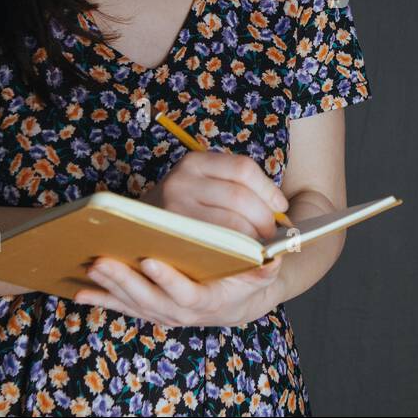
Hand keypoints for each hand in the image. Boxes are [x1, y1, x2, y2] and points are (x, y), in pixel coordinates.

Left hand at [73, 254, 285, 327]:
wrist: (235, 300)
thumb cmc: (245, 280)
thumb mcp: (261, 275)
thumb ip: (265, 269)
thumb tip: (272, 260)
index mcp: (206, 302)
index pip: (186, 295)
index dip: (168, 281)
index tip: (151, 261)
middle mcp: (180, 313)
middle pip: (148, 300)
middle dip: (123, 281)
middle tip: (102, 262)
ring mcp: (160, 312)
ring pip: (130, 303)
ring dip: (109, 287)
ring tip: (91, 266)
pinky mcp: (146, 307)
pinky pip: (120, 306)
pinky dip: (101, 300)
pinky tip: (78, 291)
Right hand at [138, 148, 289, 241]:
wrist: (135, 231)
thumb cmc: (184, 210)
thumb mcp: (204, 188)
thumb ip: (237, 190)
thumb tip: (282, 209)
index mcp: (194, 161)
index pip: (243, 169)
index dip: (268, 190)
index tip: (280, 207)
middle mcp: (180, 180)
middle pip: (240, 197)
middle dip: (264, 219)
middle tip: (271, 235)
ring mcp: (173, 209)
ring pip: (230, 223)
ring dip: (252, 238)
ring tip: (258, 246)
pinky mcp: (171, 238)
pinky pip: (215, 244)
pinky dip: (235, 251)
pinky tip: (241, 255)